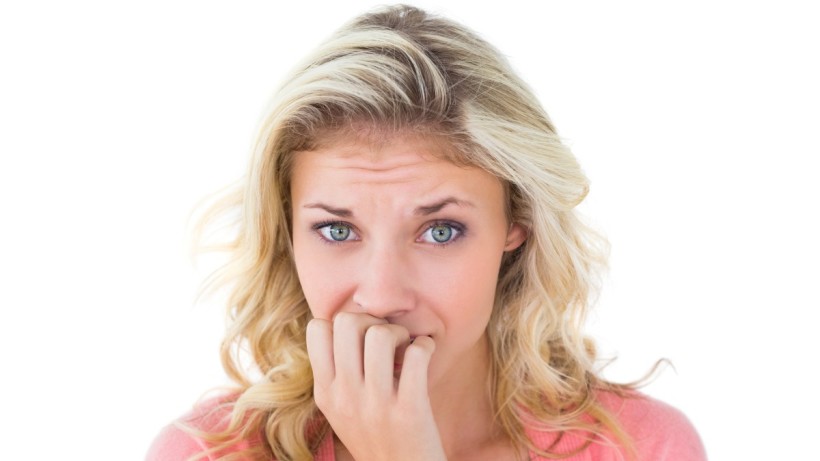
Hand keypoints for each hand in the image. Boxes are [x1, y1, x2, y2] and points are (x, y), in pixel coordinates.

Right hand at [306, 312, 446, 460]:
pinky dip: (426, 345)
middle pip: (347, 322)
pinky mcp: (409, 411)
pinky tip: (426, 354)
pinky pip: (416, 355)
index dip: (342, 322)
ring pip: (380, 334)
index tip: (361, 337)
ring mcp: (376, 405)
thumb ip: (338, 374)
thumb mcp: (342, 410)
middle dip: (372, 320)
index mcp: (325, 393)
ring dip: (400, 332)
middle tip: (388, 339)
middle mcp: (345, 397)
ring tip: (407, 347)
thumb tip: (348, 324)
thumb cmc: (377, 438)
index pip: (317, 329)